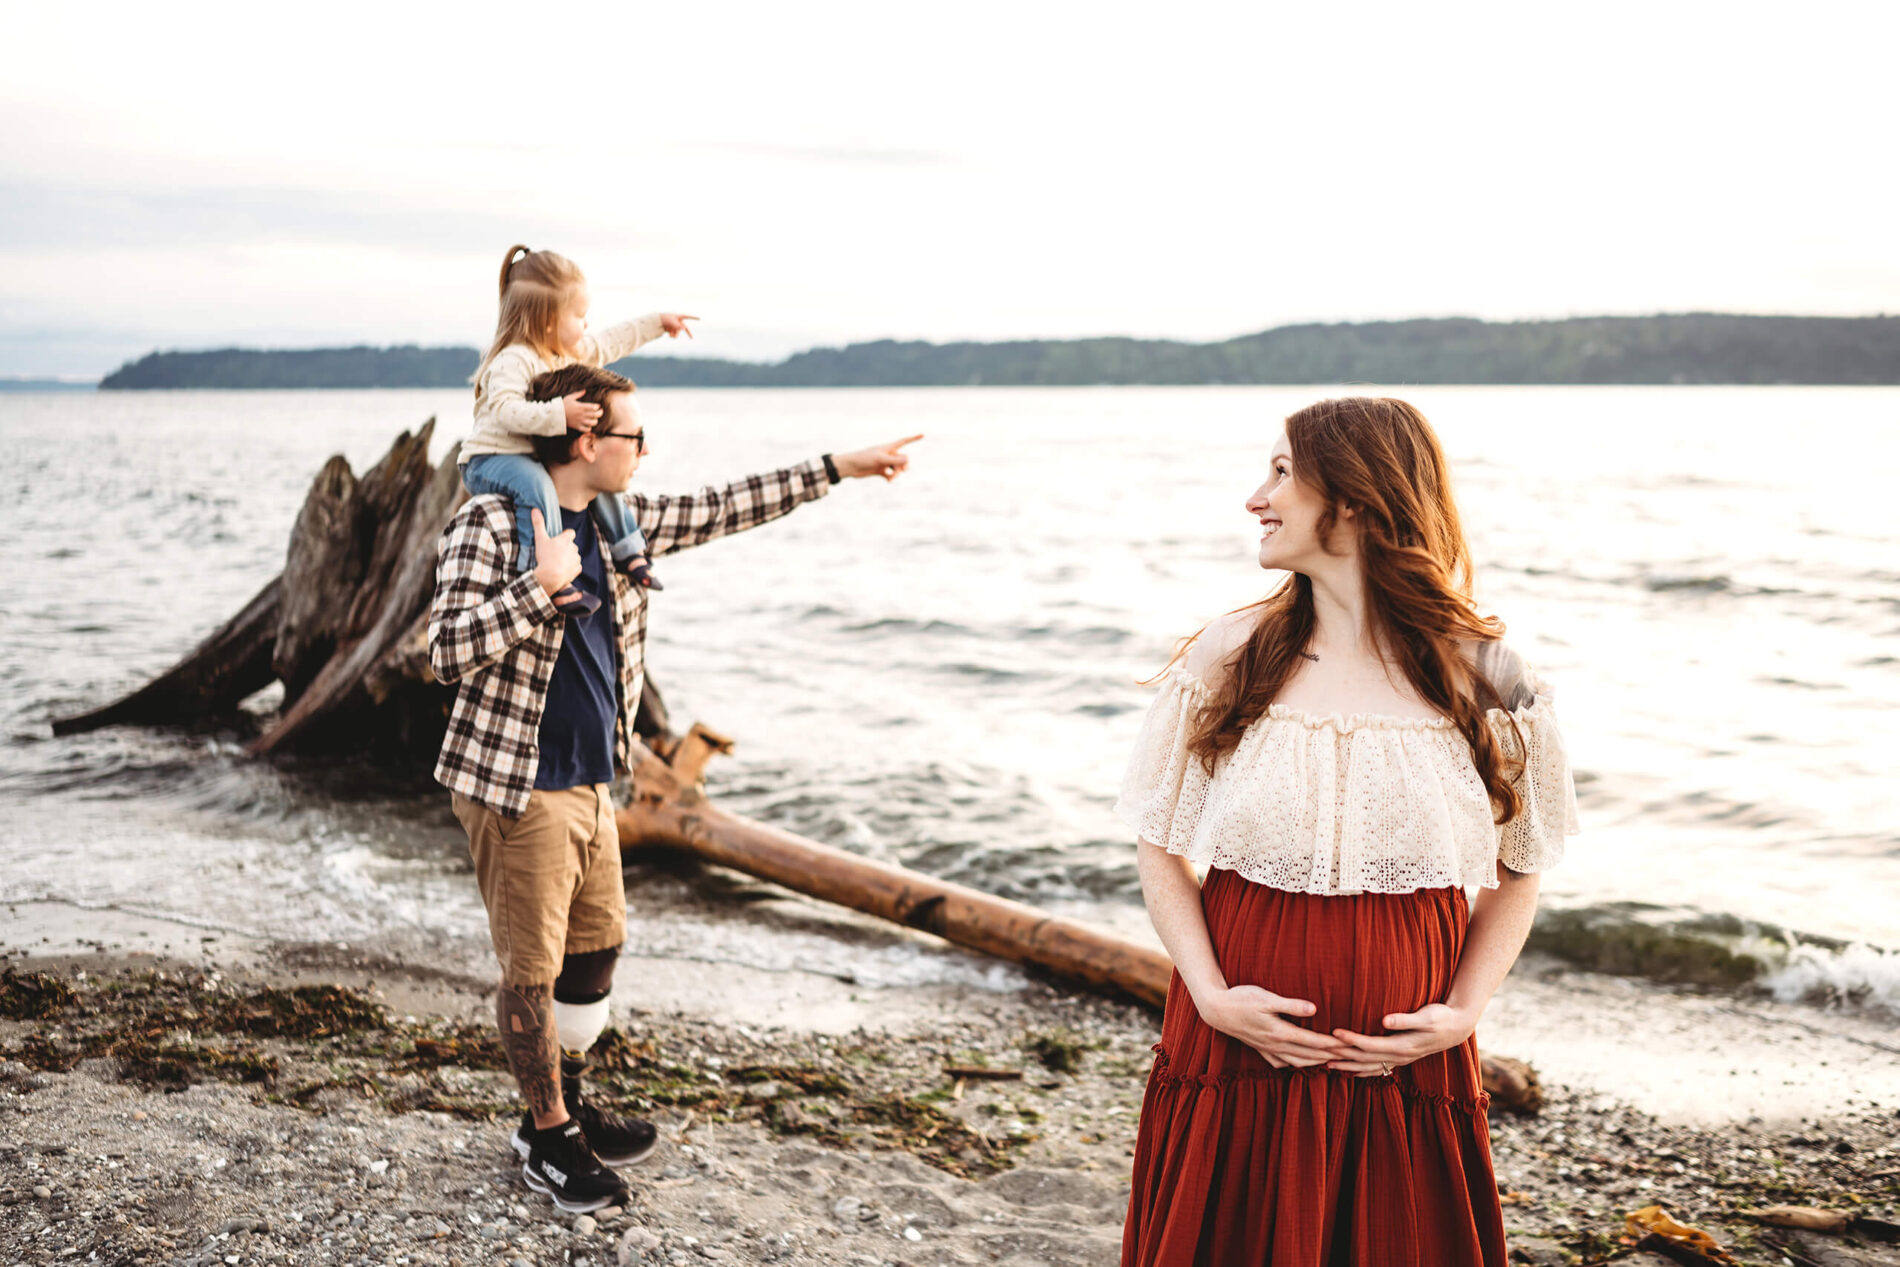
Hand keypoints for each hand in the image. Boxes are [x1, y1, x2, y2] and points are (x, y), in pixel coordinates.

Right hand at [528, 509, 581, 596]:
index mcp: (566, 539)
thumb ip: (538, 524)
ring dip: (568, 558)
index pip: (570, 532)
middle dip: (565, 548)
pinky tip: (562, 570)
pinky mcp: (578, 569)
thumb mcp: (540, 539)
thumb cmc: (545, 557)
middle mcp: (574, 548)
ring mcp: (577, 559)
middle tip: (554, 553)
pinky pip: (576, 567)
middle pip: (571, 545)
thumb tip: (535, 509)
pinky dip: (570, 568)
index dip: (565, 535)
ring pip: (574, 556)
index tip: (558, 539)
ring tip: (557, 563)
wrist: (550, 576)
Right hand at [563, 392, 601, 430]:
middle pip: (595, 415)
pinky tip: (588, 425)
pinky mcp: (577, 426)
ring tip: (594, 419)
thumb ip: (578, 394)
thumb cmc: (563, 405)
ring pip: (592, 423)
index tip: (597, 406)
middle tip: (600, 411)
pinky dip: (589, 428)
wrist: (555, 414)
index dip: (597, 406)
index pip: (594, 407)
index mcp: (581, 407)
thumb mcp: (570, 397)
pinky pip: (586, 429)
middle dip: (600, 413)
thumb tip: (585, 390)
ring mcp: (580, 421)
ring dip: (595, 421)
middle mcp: (582, 414)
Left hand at [660, 313, 697, 338]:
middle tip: (692, 338)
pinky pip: (674, 335)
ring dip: (675, 335)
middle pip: (685, 328)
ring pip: (678, 333)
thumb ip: (679, 326)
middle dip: (688, 334)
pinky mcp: (671, 330)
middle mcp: (678, 322)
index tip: (700, 318)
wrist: (656, 321)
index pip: (688, 317)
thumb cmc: (665, 319)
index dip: (694, 318)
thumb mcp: (672, 322)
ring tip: (671, 334)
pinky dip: (672, 335)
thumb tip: (684, 329)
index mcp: (679, 317)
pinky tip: (668, 334)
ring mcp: (675, 326)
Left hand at [833, 434, 922, 481]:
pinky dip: (891, 478)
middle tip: (902, 471)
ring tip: (891, 478)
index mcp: (888, 448)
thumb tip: (908, 460)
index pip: (904, 441)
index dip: (913, 438)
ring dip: (896, 474)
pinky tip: (888, 480)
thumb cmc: (864, 459)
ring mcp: (884, 462)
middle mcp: (888, 454)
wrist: (851, 467)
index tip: (923, 434)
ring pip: (897, 468)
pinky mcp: (880, 471)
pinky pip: (890, 474)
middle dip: (904, 466)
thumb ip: (895, 460)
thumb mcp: (881, 460)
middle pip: (903, 459)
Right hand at [1196, 984, 1347, 1069]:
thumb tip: (1314, 1010)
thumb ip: (1290, 1005)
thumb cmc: (1241, 999)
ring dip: (1315, 1063)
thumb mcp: (1265, 998)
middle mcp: (1275, 1044)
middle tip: (1349, 1056)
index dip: (1332, 1044)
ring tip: (1331, 1061)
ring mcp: (1267, 1049)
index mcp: (1279, 1032)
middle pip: (1308, 1055)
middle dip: (1330, 1056)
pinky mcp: (1260, 1048)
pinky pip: (1282, 1063)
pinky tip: (1300, 1063)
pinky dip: (1295, 1064)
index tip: (1350, 1045)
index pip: (1312, 1042)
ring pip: (1297, 1061)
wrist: (1216, 1009)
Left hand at [1327, 1003, 1477, 1076]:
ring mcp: (1400, 1060)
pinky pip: (1378, 1068)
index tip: (1333, 1033)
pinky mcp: (1401, 1058)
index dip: (1351, 1040)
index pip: (1370, 1045)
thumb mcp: (1426, 1016)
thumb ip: (1405, 1019)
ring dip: (1348, 1066)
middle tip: (1319, 1052)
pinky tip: (1351, 1071)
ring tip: (1327, 1064)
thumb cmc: (1441, 1017)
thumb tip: (1385, 1020)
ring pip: (1369, 1066)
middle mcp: (1399, 1056)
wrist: (1458, 1027)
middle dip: (1343, 1056)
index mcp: (1402, 1046)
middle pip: (1364, 1059)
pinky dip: (1362, 1070)